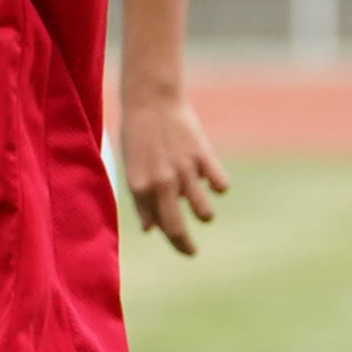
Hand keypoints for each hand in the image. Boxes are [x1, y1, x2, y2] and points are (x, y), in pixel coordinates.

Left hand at [120, 88, 229, 254]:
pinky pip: (220, 185)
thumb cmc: (138, 135)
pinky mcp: (203, 156)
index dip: (174, 242)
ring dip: (204, 214)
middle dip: (186, 246)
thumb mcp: (132, 168)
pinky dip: (218, 186)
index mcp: (140, 187)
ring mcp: (184, 170)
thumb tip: (149, 230)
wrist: (152, 99)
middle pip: (177, 228)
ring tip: (202, 208)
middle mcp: (161, 182)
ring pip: (204, 213)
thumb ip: (140, 201)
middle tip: (191, 252)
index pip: (161, 227)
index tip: (184, 249)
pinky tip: (212, 180)